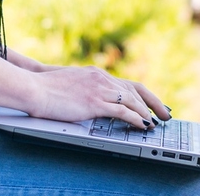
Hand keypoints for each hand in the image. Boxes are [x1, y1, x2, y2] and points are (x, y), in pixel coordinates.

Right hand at [25, 66, 171, 128]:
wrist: (34, 87)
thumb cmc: (46, 88)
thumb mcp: (71, 84)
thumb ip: (85, 89)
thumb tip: (89, 101)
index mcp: (97, 74)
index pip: (128, 84)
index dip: (144, 95)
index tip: (154, 104)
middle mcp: (102, 79)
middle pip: (136, 90)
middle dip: (153, 103)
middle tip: (165, 114)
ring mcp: (99, 90)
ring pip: (132, 101)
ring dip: (146, 113)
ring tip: (156, 123)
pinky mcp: (94, 103)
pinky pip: (122, 111)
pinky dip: (135, 118)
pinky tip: (142, 125)